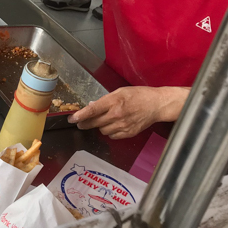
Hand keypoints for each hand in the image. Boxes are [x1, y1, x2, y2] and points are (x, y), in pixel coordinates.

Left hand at [67, 87, 188, 138]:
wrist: (156, 105)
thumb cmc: (138, 95)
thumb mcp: (120, 92)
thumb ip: (105, 100)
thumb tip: (91, 106)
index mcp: (114, 102)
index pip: (93, 110)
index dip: (80, 115)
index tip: (72, 119)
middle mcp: (117, 115)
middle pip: (94, 123)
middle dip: (85, 123)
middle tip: (80, 122)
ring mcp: (123, 126)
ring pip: (102, 130)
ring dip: (100, 126)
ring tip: (105, 119)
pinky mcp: (128, 134)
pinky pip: (112, 136)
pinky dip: (110, 131)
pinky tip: (114, 125)